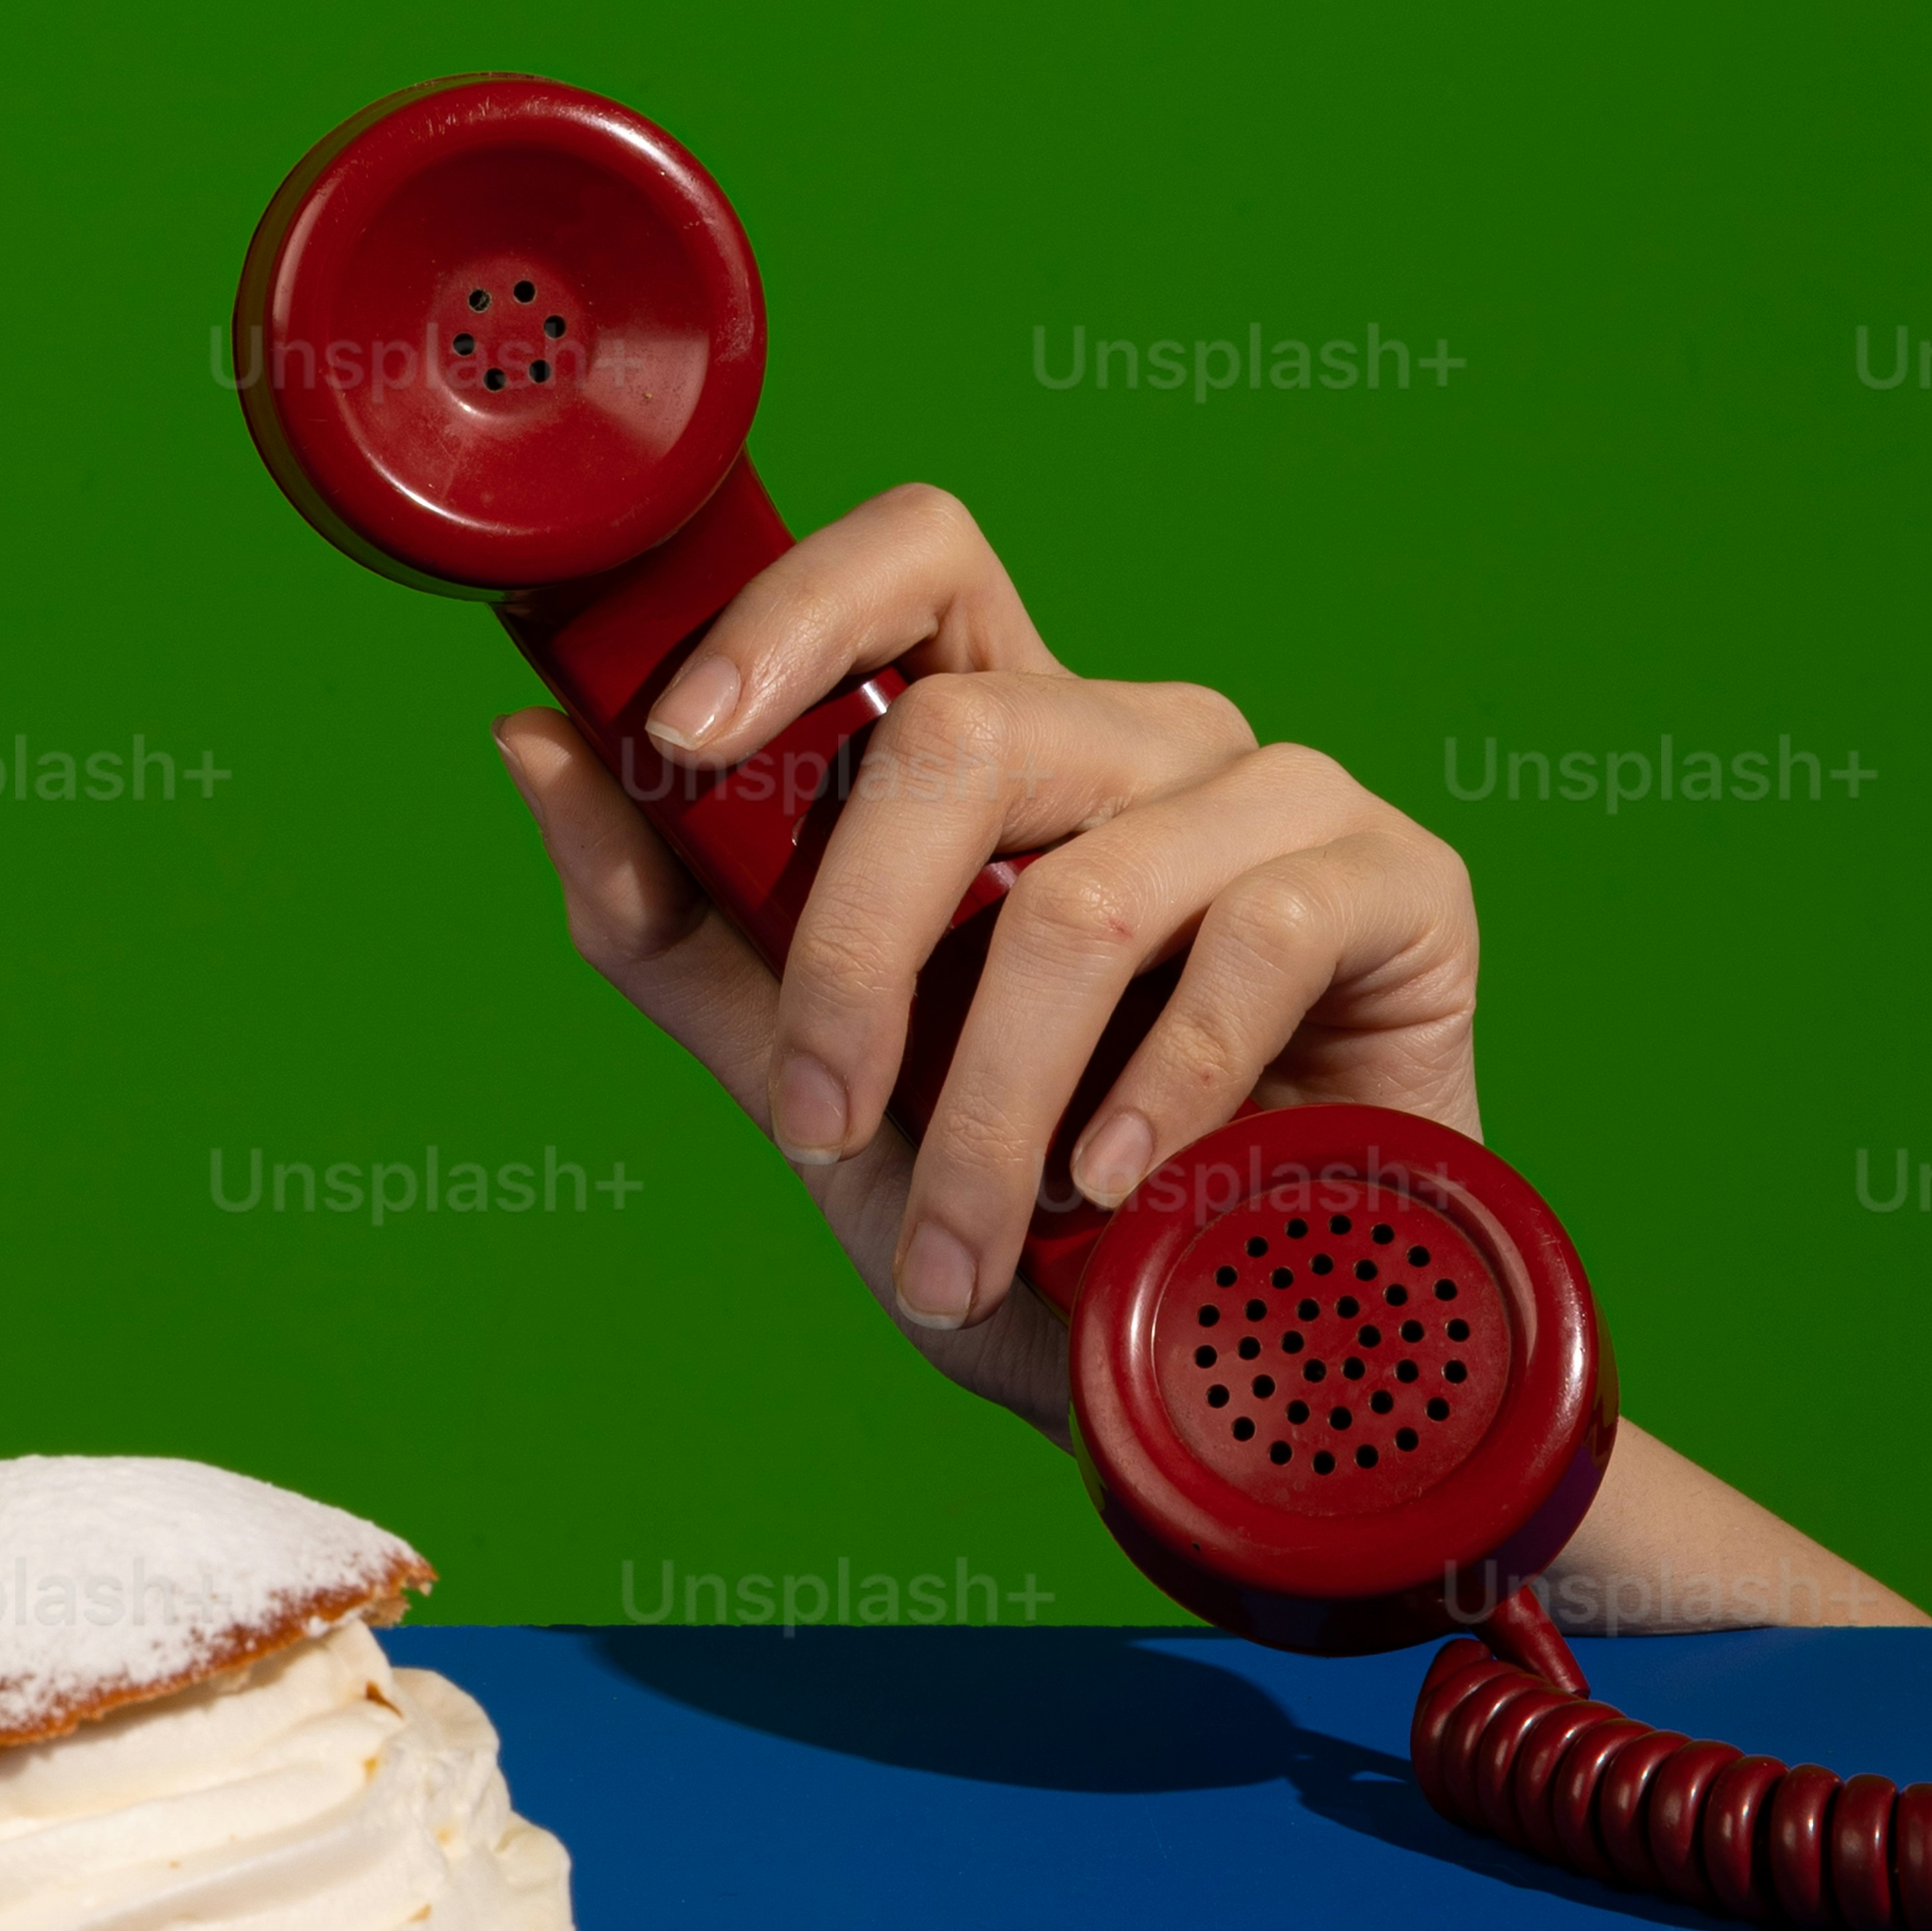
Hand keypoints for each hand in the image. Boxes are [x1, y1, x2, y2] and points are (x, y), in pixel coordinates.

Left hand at [491, 484, 1481, 1439]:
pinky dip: (1156, 1090)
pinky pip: (1250, 939)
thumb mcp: (812, 1081)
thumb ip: (676, 921)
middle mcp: (1141, 738)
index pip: (913, 563)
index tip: (680, 733)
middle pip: (963, 728)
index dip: (794, 607)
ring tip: (964, 1245)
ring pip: (1081, 886)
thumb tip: (533, 738)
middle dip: (856, 950)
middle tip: (820, 1129)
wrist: (1216, 1367)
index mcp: (1008, 741)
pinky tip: (1114, 1181)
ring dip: (993, 1101)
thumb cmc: (1024, 1211)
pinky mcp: (1398, 884)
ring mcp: (1279, 797)